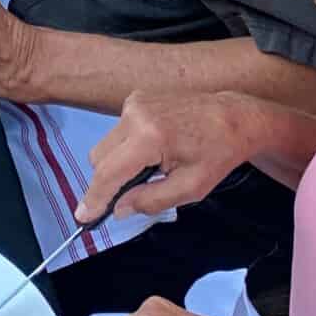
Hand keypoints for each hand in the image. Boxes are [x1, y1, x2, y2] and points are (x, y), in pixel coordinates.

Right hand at [74, 93, 258, 224]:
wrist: (233, 117)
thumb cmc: (218, 153)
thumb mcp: (191, 188)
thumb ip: (151, 201)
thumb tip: (119, 208)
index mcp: (150, 136)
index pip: (109, 173)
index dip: (94, 198)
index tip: (83, 217)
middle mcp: (135, 114)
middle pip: (99, 158)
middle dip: (108, 181)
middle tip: (129, 197)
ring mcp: (133, 102)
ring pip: (105, 145)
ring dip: (118, 163)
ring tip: (151, 169)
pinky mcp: (135, 98)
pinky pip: (117, 131)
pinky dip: (127, 147)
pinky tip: (154, 151)